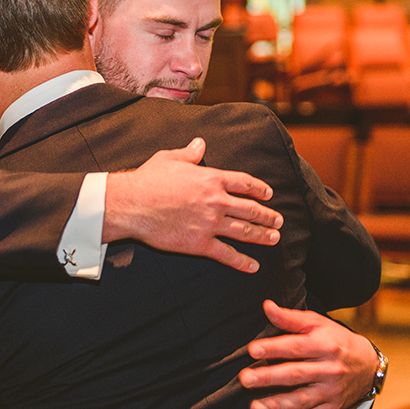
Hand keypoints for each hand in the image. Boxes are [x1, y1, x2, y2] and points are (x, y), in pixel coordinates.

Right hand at [103, 137, 282, 272]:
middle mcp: (216, 201)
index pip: (245, 183)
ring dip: (262, 236)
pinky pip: (227, 254)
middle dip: (268, 216)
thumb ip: (190, 153)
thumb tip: (200, 143)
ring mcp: (210, 224)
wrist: (131, 204)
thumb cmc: (148, 179)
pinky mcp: (200, 243)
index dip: (260, 189)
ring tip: (274, 238)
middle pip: (251, 209)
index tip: (269, 194)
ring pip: (245, 231)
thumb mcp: (169, 158)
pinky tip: (253, 265)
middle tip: (278, 220)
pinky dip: (242, 261)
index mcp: (212, 178)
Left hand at [239, 300, 377, 408]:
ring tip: (255, 408)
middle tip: (245, 379)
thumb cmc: (336, 340)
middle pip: (295, 374)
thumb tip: (267, 306)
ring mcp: (331, 391)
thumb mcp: (318, 324)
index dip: (274, 348)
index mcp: (324, 345)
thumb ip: (291, 318)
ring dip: (277, 405)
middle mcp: (329, 369)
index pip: (296, 347)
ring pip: (302, 400)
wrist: (368, 365)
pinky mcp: (333, 407)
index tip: (252, 349)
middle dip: (269, 378)